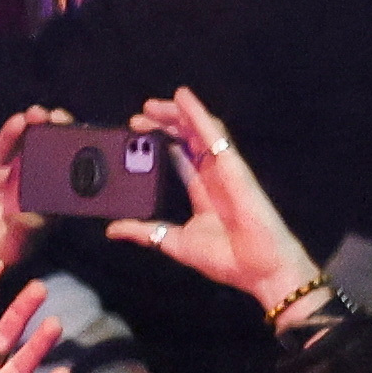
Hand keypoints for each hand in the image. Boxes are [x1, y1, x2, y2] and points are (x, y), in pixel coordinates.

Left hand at [107, 87, 322, 313]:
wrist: (259, 272)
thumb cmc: (228, 260)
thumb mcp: (174, 242)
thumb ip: (145, 232)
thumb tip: (112, 229)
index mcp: (204, 191)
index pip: (180, 156)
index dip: (161, 140)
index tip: (136, 131)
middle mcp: (216, 176)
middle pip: (189, 139)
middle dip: (165, 123)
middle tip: (138, 115)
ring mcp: (227, 170)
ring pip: (201, 130)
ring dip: (178, 114)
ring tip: (152, 105)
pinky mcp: (235, 169)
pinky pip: (215, 137)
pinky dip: (198, 116)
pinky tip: (184, 99)